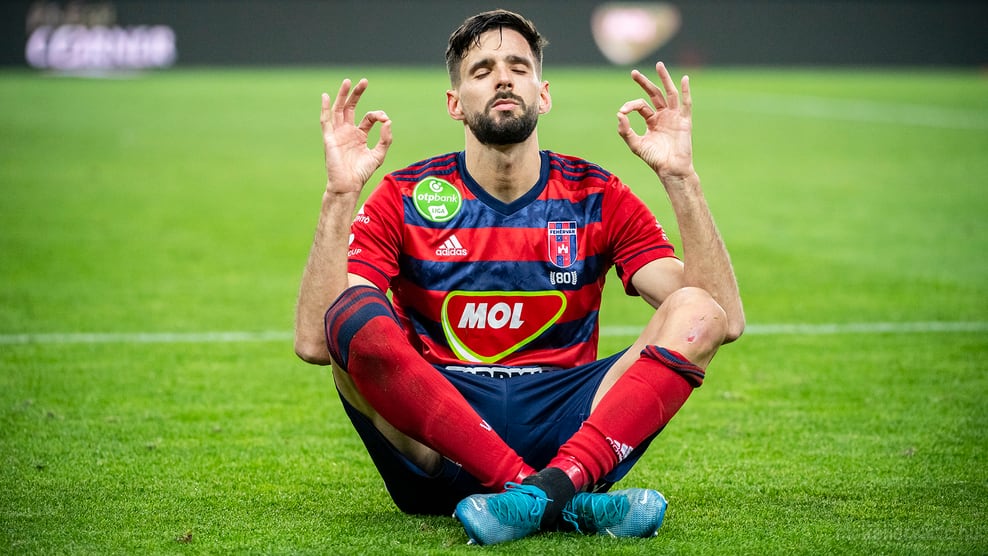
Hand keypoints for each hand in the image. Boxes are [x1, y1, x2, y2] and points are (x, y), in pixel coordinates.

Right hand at [320, 78, 392, 194]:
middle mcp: (347, 132)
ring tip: (347, 81)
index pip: (368, 118)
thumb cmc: (361, 173)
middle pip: (351, 108)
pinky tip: (326, 96)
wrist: (348, 185)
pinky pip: (325, 121)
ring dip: (342, 96)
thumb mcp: (378, 155)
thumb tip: (388, 121)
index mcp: (359, 135)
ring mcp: (337, 134)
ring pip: (339, 110)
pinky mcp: (329, 138)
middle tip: (364, 81)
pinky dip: (325, 109)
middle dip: (357, 94)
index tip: (385, 118)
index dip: (377, 115)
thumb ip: (385, 139)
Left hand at [616, 62, 693, 180]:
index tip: (623, 111)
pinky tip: (684, 79)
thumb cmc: (654, 159)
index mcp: (652, 120)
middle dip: (644, 83)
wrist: (671, 169)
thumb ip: (625, 131)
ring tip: (659, 65)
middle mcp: (663, 116)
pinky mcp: (685, 121)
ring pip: (669, 93)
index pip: (640, 106)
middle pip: (654, 94)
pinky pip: (686, 103)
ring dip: (664, 79)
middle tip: (633, 73)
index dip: (630, 106)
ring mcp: (675, 117)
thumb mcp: (636, 145)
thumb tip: (619, 114)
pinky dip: (685, 91)